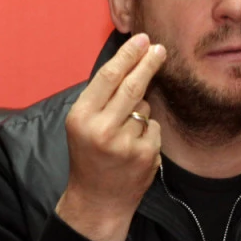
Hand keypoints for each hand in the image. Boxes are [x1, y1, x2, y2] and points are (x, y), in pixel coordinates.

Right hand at [55, 33, 165, 240]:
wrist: (97, 200)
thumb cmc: (89, 154)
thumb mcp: (82, 124)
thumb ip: (101, 97)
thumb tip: (129, 61)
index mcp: (81, 117)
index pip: (108, 77)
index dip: (128, 55)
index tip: (142, 40)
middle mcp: (102, 129)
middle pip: (132, 86)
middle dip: (148, 63)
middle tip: (160, 49)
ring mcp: (125, 143)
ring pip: (144, 107)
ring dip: (140, 111)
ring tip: (124, 132)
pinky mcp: (145, 154)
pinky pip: (153, 127)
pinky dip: (147, 131)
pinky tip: (134, 147)